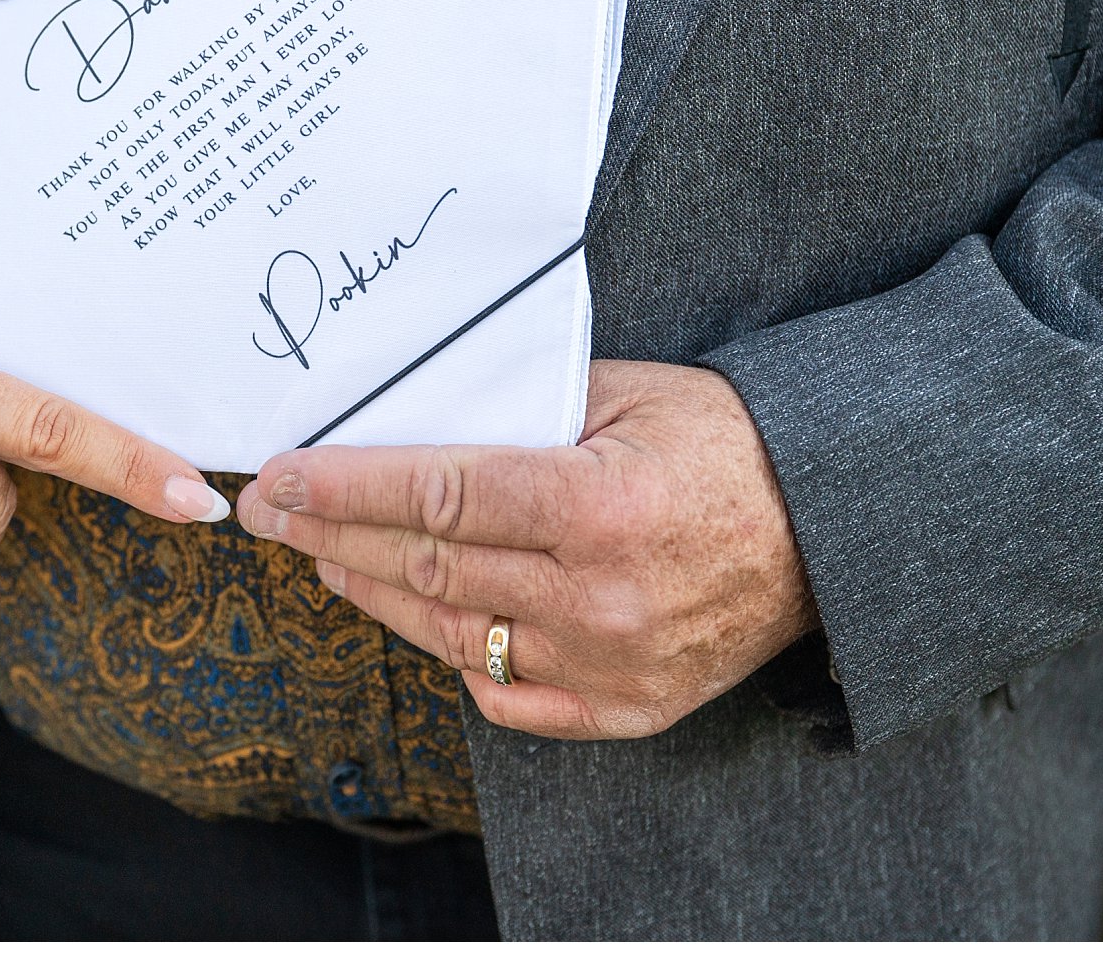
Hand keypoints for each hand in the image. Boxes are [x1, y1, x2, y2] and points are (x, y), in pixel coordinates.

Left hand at [234, 360, 818, 738]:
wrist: (831, 531)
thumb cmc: (727, 444)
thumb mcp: (628, 393)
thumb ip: (522, 407)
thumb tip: (412, 415)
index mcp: (596, 506)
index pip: (437, 495)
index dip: (345, 487)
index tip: (282, 476)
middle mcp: (597, 596)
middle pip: (428, 567)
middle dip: (332, 535)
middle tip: (271, 512)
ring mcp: (610, 664)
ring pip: (452, 632)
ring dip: (373, 592)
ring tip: (321, 555)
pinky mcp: (624, 709)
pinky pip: (508, 695)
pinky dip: (454, 654)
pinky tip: (412, 615)